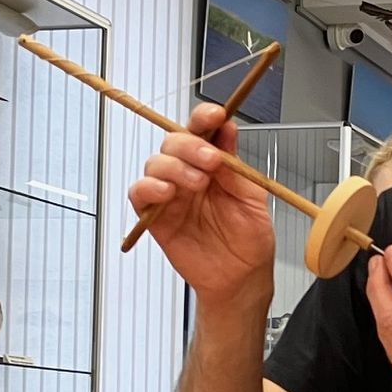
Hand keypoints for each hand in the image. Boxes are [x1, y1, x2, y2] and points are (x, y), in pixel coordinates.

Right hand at [126, 102, 273, 305]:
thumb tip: (228, 129)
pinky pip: (139, 193)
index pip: (203, 130)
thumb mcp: (252, 197)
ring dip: (174, 166)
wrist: (242, 277)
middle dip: (191, 144)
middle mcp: (190, 173)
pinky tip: (168, 192)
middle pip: (174, 141)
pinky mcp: (156, 216)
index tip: (215, 115)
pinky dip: (149, 187)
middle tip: (211, 160)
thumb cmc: (250, 239)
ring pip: (156, 163)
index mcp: (214, 164)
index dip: (204, 117)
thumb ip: (236, 166)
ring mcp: (172, 194)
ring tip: (197, 183)